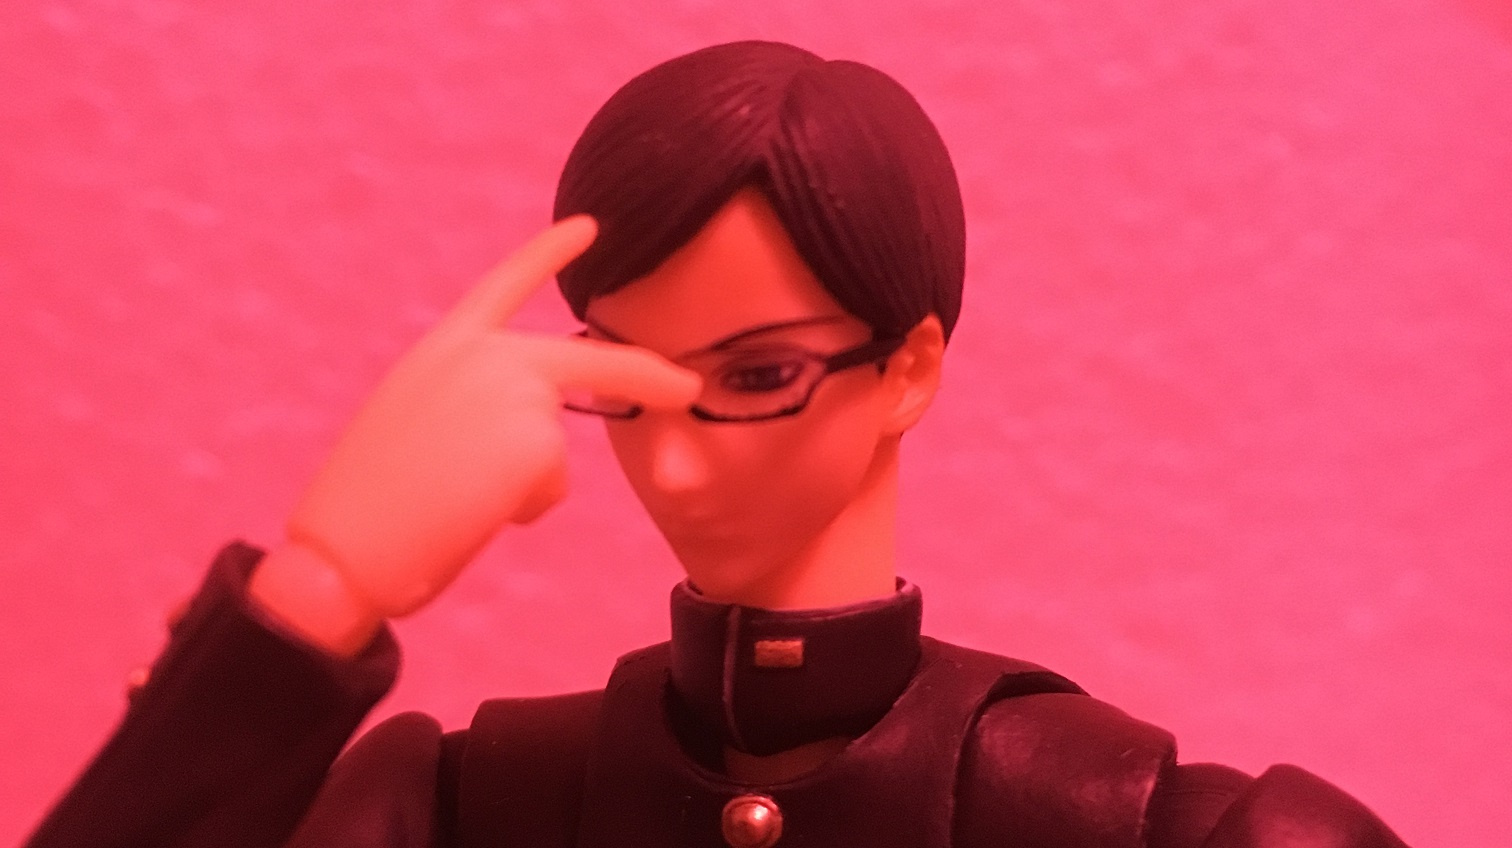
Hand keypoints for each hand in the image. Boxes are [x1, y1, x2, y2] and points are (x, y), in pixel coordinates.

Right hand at [250, 217, 698, 651]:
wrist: (342, 547)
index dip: (548, 253)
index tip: (591, 227)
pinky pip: (549, 486)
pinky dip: (518, 508)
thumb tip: (534, 443)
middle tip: (688, 388)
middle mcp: (485, 355)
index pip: (504, 284)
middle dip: (648, 376)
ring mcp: (515, 391)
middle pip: (591, 363)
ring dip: (518, 485)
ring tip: (452, 496)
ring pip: (553, 448)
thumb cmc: (366, 503)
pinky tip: (469, 509)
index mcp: (443, 346)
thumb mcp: (415, 426)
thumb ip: (472, 408)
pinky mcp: (538, 438)